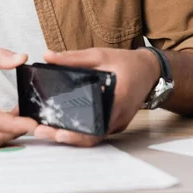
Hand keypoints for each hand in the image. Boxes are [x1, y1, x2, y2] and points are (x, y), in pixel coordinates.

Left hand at [33, 47, 159, 146]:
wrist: (150, 70)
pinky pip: (98, 132)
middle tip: (43, 132)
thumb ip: (73, 58)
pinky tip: (64, 126)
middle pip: (92, 136)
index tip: (58, 131)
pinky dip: (81, 132)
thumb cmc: (127, 62)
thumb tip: (48, 56)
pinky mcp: (116, 124)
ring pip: (94, 137)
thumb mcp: (99, 55)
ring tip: (48, 131)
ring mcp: (119, 123)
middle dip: (67, 137)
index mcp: (117, 99)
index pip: (96, 123)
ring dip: (72, 137)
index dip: (77, 132)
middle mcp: (119, 116)